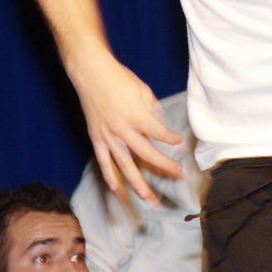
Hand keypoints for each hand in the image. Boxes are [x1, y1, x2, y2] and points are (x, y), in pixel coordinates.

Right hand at [67, 49, 182, 199]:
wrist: (91, 73)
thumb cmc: (119, 79)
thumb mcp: (143, 90)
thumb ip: (153, 111)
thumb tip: (160, 125)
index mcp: (136, 115)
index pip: (158, 133)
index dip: (170, 139)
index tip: (179, 142)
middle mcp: (122, 129)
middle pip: (146, 153)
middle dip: (164, 165)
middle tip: (178, 175)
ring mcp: (107, 136)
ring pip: (124, 165)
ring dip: (137, 183)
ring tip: (148, 198)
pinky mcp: (96, 138)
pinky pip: (104, 161)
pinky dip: (110, 176)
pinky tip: (118, 190)